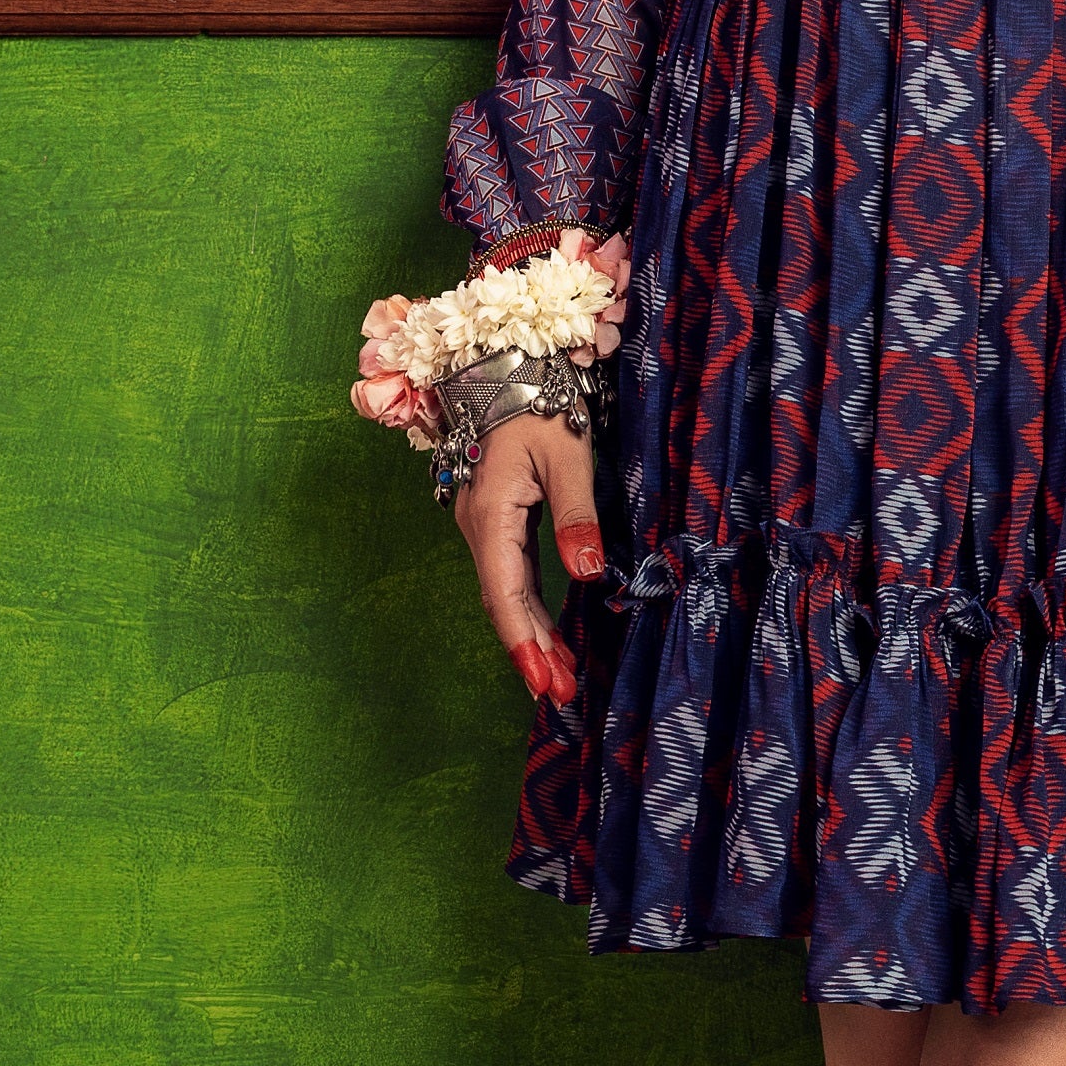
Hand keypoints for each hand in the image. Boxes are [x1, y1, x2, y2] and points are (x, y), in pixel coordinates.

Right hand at [457, 413, 603, 710]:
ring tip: (561, 678)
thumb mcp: (567, 457)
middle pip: (504, 604)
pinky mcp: (498, 523)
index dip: (525, 643)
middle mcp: (480, 529)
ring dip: (533, 636)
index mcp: (492, 516)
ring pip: (508, 593)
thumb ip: (577, 515)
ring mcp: (485, 527)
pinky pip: (513, 575)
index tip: (546, 683)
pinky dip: (531, 610)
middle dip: (532, 652)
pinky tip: (550, 634)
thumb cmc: (536, 405)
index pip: (506, 595)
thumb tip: (586, 573)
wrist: (502, 370)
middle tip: (562, 695)